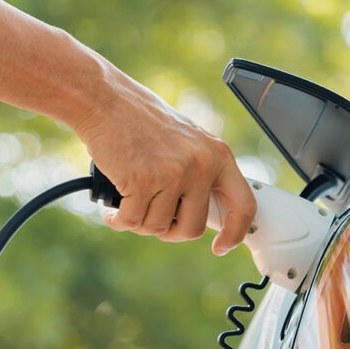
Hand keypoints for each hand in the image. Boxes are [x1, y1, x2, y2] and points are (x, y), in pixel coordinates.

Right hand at [75, 61, 255, 254]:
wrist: (106, 101)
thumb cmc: (140, 120)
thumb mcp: (187, 142)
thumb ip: (200, 173)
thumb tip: (200, 213)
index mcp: (218, 155)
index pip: (243, 204)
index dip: (235, 232)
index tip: (221, 246)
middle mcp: (201, 165)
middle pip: (193, 228)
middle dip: (170, 232)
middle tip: (153, 219)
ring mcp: (173, 174)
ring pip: (158, 227)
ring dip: (140, 222)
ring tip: (128, 202)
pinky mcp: (142, 181)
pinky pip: (132, 221)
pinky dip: (119, 221)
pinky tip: (112, 211)